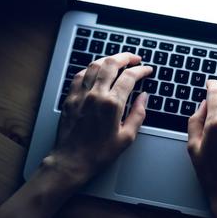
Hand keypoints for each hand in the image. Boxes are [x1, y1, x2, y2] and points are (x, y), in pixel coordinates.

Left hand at [44, 53, 152, 182]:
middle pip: (111, 64)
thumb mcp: (126, 137)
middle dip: (126, 57)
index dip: (141, 70)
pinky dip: (91, 69)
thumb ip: (138, 114)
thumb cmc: (99, 153)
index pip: (129, 77)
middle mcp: (95, 95)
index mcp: (112, 104)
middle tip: (134, 59)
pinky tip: (96, 71)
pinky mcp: (70, 98)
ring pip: (95, 65)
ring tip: (117, 61)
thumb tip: (144, 98)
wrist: (72, 160)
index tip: (147, 70)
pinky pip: (80, 75)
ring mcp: (81, 94)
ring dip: (108, 59)